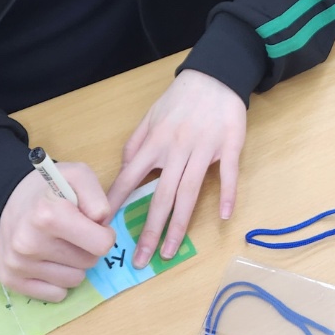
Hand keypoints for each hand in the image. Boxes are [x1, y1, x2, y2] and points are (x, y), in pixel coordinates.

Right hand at [0, 162, 116, 301]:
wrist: (8, 199)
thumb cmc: (49, 189)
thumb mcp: (78, 175)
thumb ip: (97, 196)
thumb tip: (102, 222)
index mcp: (48, 215)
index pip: (101, 244)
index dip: (104, 234)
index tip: (94, 225)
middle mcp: (29, 243)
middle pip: (89, 263)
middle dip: (88, 248)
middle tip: (74, 233)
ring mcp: (18, 264)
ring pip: (74, 281)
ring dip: (74, 265)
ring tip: (60, 244)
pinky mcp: (10, 280)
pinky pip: (56, 295)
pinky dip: (58, 281)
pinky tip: (49, 260)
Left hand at [106, 69, 246, 267]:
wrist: (215, 74)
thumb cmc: (180, 97)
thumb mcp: (151, 115)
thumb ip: (136, 142)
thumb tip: (123, 168)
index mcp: (155, 142)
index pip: (130, 177)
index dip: (117, 203)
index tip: (105, 227)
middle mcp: (176, 149)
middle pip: (161, 196)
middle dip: (150, 231)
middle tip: (140, 259)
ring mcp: (203, 149)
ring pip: (189, 192)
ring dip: (180, 226)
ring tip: (171, 252)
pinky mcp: (228, 146)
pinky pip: (227, 174)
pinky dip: (226, 195)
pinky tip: (222, 217)